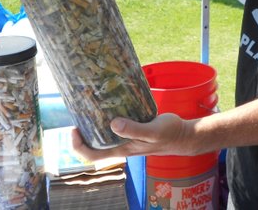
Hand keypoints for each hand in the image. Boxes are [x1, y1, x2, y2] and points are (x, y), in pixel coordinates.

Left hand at [70, 113, 193, 161]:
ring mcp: (126, 137)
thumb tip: (113, 124)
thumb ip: (134, 129)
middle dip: (82, 132)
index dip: (78, 145)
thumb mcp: (152, 131)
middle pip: (93, 145)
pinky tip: (109, 102)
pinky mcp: (132, 128)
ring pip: (103, 134)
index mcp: (122, 149)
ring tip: (89, 105)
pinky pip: (115, 125)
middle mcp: (121, 145)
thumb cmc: (169, 135)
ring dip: (94, 123)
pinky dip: (108, 116)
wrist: (184, 135)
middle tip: (78, 112)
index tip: (74, 128)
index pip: (93, 155)